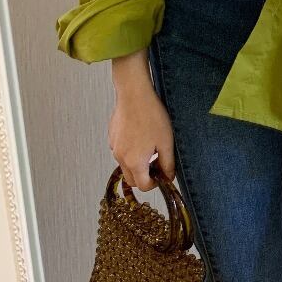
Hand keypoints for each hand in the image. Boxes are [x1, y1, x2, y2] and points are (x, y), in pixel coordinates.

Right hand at [108, 49, 174, 191]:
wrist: (134, 95)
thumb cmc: (152, 117)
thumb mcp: (166, 142)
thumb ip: (168, 163)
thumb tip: (169, 177)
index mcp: (135, 163)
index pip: (144, 186)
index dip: (156, 183)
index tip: (163, 174)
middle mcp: (121, 158)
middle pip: (132, 179)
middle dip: (145, 177)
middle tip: (157, 163)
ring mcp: (114, 147)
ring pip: (125, 164)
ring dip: (137, 163)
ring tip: (150, 145)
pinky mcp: (112, 136)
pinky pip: (121, 151)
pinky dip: (130, 150)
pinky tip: (140, 134)